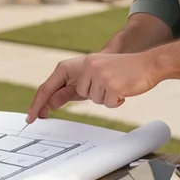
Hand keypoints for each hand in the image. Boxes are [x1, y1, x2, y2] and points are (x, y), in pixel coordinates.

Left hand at [27, 52, 160, 122]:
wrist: (148, 64)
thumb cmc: (120, 72)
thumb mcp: (93, 76)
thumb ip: (72, 87)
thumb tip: (51, 102)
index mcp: (80, 63)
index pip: (52, 82)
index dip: (39, 100)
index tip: (31, 116)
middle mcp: (86, 66)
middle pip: (76, 94)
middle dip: (85, 96)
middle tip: (84, 95)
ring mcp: (98, 75)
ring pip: (93, 99)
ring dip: (105, 97)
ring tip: (117, 85)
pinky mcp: (111, 85)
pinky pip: (107, 103)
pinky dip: (115, 101)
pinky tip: (123, 90)